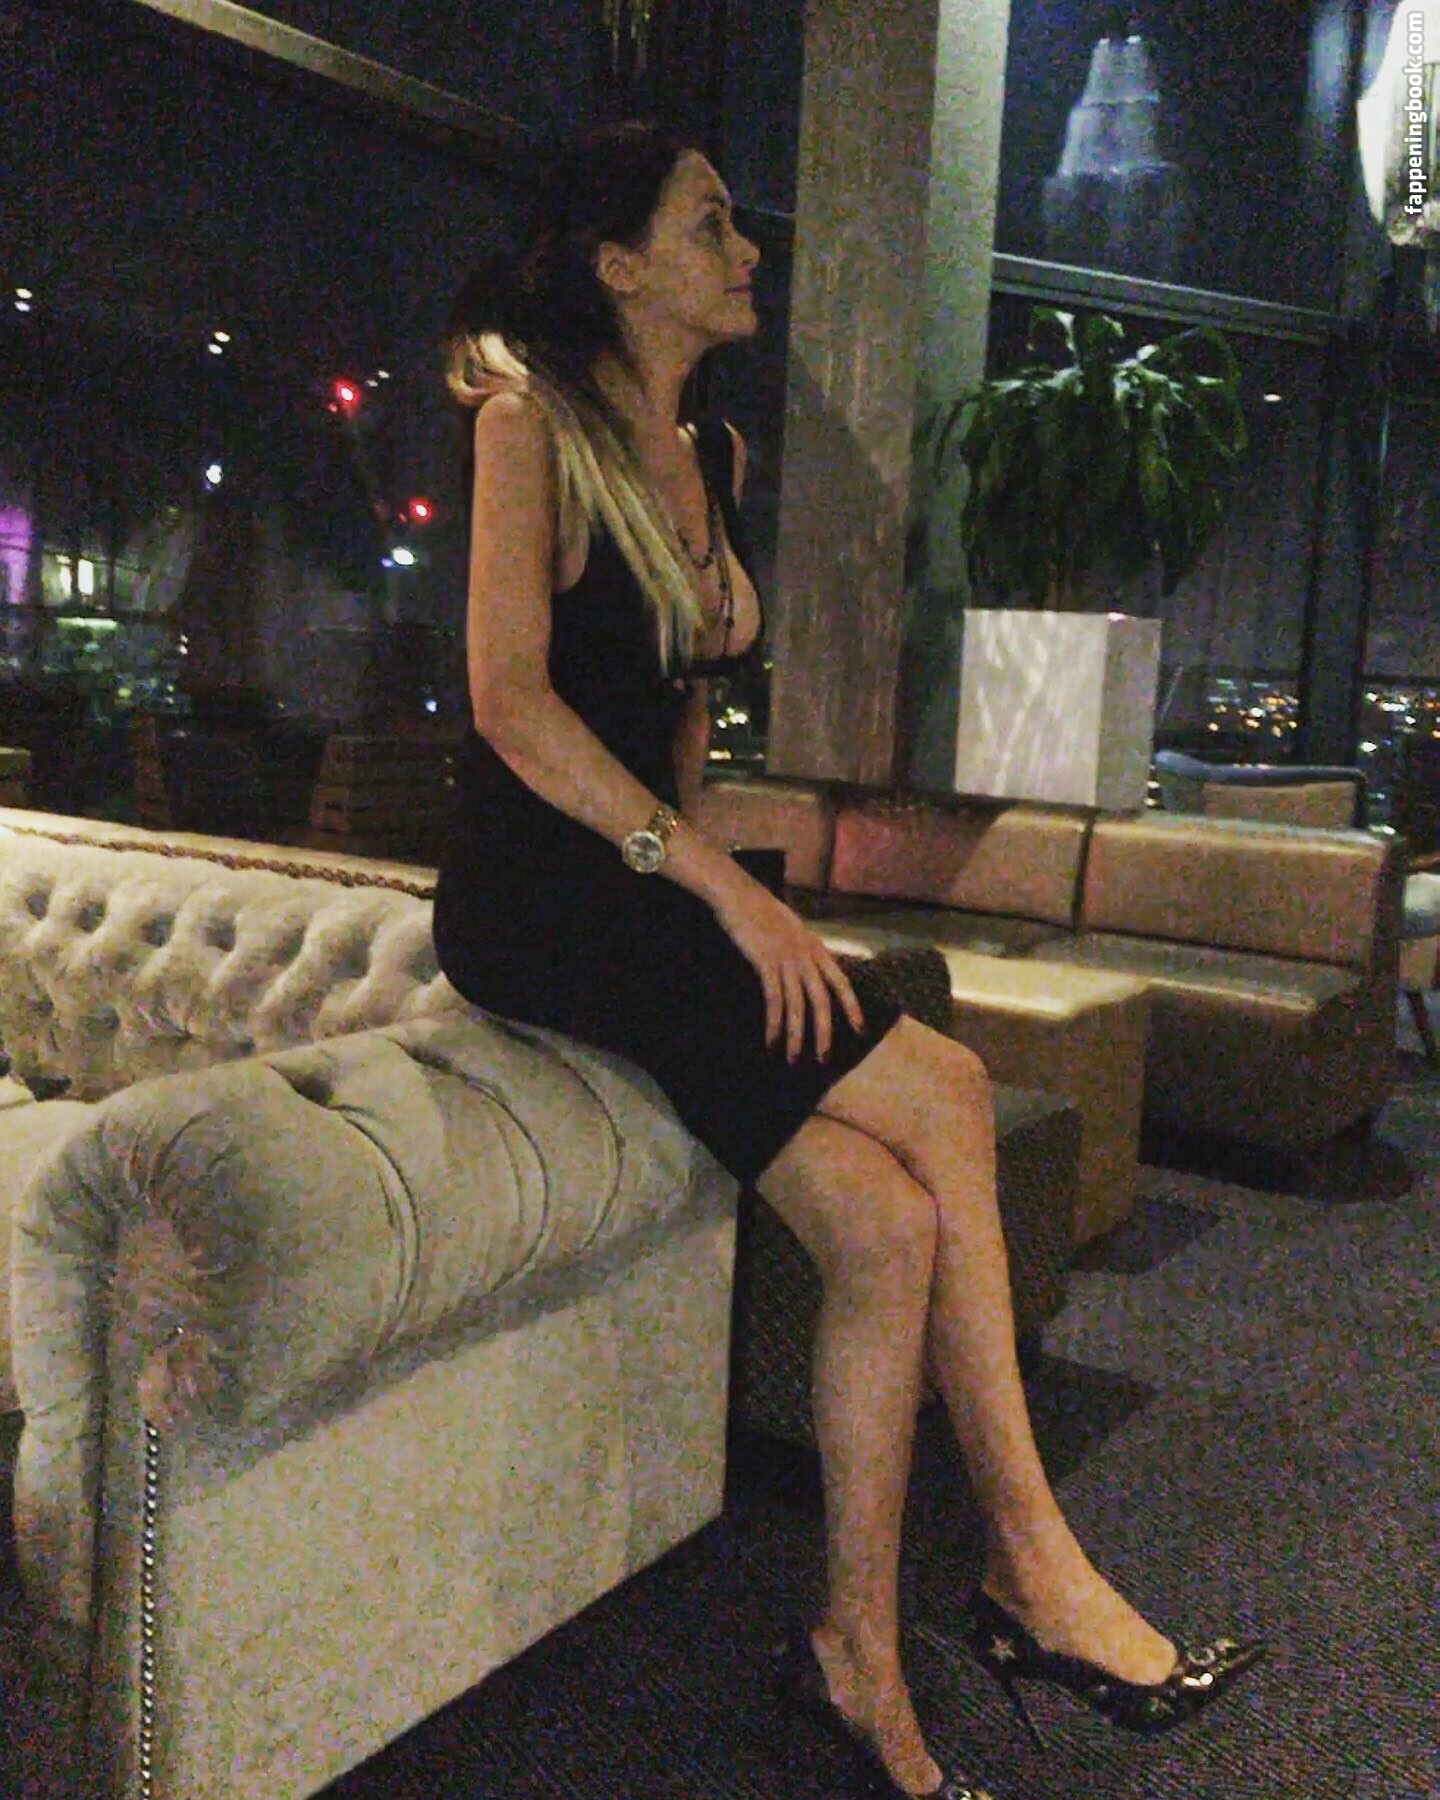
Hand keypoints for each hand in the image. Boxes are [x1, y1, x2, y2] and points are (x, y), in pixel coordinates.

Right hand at [710, 870, 866, 1062]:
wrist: (740, 895)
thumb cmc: (762, 911)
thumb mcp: (792, 929)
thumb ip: (802, 949)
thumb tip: (808, 968)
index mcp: (816, 947)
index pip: (841, 981)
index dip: (852, 1006)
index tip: (859, 1029)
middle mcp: (806, 955)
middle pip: (822, 1000)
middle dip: (824, 1031)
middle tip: (823, 1057)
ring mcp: (787, 959)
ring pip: (797, 1005)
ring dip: (796, 1035)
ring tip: (793, 1058)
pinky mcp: (766, 963)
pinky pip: (774, 999)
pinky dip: (773, 1023)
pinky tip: (771, 1041)